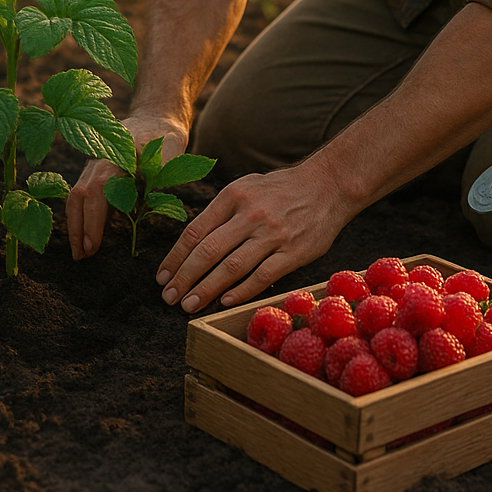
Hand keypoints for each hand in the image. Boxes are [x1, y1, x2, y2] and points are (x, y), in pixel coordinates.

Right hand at [66, 114, 188, 259]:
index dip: (93, 221)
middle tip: (81, 256)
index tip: (92, 246)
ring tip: (79, 252)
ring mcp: (93, 164)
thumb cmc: (165, 137)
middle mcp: (97, 160)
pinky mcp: (95, 170)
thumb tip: (152, 206)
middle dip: (77, 228)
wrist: (157, 116)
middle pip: (78, 196)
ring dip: (75, 224)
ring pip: (75, 195)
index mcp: (113, 156)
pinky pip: (81, 193)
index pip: (96, 193)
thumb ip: (161, 178)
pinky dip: (79, 215)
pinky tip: (83, 234)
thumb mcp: (170, 154)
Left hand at [155, 161, 351, 312]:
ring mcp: (272, 234)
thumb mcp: (246, 187)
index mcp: (233, 196)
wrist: (328, 186)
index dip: (175, 257)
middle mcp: (250, 214)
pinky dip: (241, 291)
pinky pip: (262, 276)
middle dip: (184, 278)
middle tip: (169, 297)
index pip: (195, 231)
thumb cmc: (280, 190)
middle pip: (207, 251)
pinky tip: (225, 302)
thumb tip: (191, 243)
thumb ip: (221, 211)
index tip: (163, 277)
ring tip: (189, 305)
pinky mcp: (294, 252)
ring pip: (231, 267)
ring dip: (206, 289)